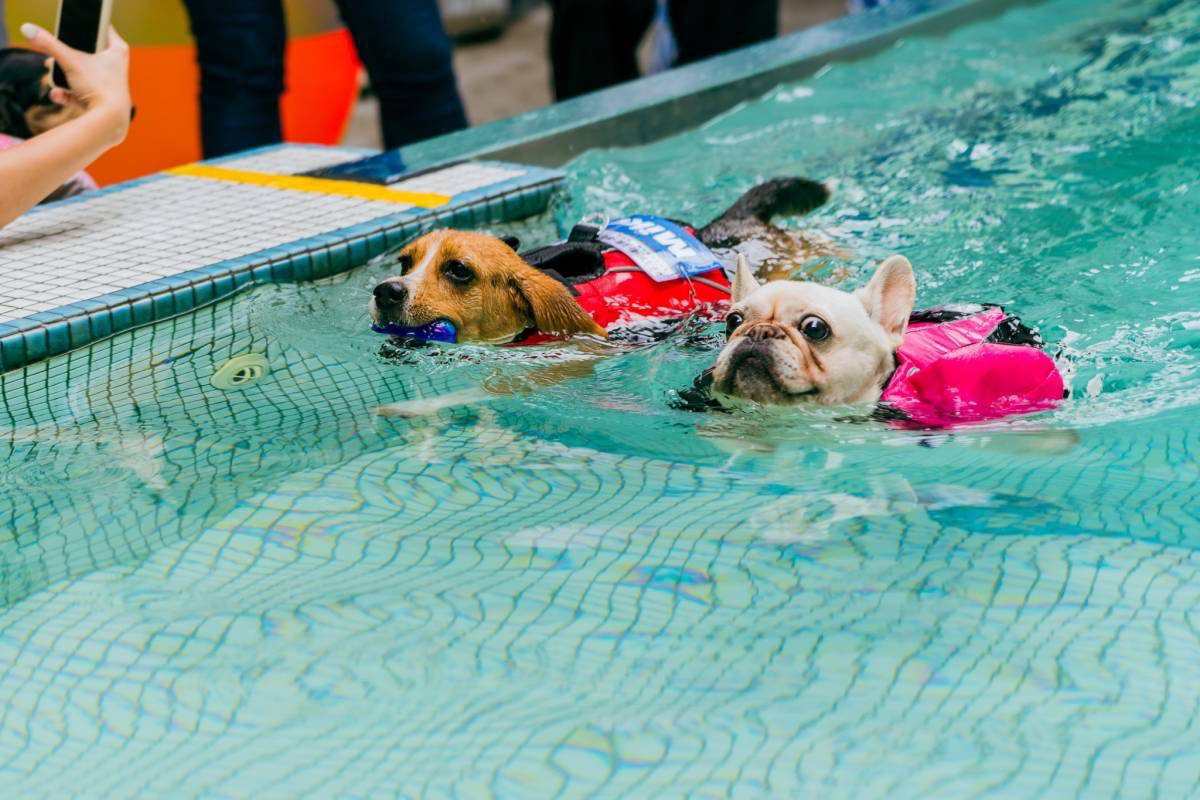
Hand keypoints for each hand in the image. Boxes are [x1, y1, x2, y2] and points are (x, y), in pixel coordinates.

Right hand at [20, 23, 131, 145]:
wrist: (110, 122)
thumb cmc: (98, 87)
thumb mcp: (70, 62)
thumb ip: (49, 45)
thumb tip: (30, 31)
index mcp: (117, 51)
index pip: (101, 30)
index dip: (84, 30)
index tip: (70, 33)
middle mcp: (117, 67)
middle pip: (87, 53)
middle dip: (68, 56)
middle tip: (55, 56)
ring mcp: (110, 86)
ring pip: (82, 74)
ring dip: (65, 76)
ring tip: (52, 73)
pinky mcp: (102, 102)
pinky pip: (81, 94)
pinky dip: (68, 95)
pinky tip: (57, 94)